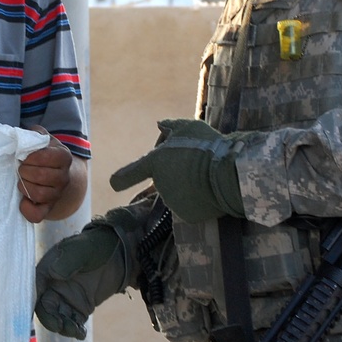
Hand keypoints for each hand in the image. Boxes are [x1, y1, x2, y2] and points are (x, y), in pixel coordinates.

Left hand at [18, 127, 73, 222]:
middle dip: (25, 171)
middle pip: (41, 176)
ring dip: (25, 186)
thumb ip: (35, 134)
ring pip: (39, 194)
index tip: (25, 156)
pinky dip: (27, 209)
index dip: (31, 157)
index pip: (47, 157)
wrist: (57, 173)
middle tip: (21, 168)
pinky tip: (23, 200)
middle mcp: (64, 177)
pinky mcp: (48, 208)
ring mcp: (57, 194)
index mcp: (64, 157)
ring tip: (22, 180)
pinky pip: (37, 215)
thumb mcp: (43, 139)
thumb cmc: (45, 154)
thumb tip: (25, 137)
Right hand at [34, 216, 132, 338]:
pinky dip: (75, 329)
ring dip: (63, 326)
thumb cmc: (97, 246)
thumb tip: (54, 274)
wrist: (119, 253)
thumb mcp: (82, 250)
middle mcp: (53, 286)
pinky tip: (81, 334)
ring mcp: (66, 298)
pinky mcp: (80, 307)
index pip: (34, 288)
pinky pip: (73, 321)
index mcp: (48, 270)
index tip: (32, 315)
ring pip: (58, 317)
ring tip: (74, 330)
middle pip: (44, 307)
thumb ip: (68, 261)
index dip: (31, 302)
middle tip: (59, 326)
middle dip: (50, 319)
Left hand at [109, 119, 246, 223]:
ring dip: (188, 186)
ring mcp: (172, 203)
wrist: (227, 174)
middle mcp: (159, 185)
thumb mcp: (188, 126)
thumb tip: (160, 124)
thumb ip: (170, 126)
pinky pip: (192, 206)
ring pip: (179, 193)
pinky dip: (199, 200)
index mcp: (155, 163)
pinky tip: (210, 189)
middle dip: (176, 172)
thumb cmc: (206, 146)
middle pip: (166, 179)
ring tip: (206, 175)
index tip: (115, 183)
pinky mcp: (187, 216)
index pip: (132, 172)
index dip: (122, 178)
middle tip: (196, 161)